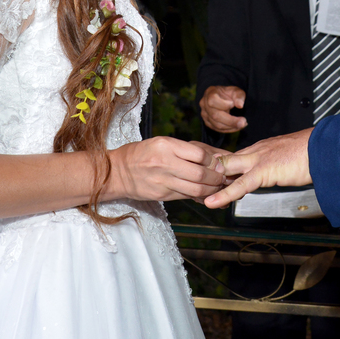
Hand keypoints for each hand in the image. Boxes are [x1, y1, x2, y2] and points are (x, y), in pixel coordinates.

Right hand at [108, 137, 226, 201]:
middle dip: (216, 177)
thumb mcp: (162, 142)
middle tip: (222, 177)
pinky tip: (205, 193)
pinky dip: (198, 196)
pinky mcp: (162, 195)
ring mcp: (163, 181)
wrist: (117, 172)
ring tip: (217, 186)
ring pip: (195, 189)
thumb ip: (185, 150)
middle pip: (199, 174)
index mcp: (166, 146)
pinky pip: (186, 196)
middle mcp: (165, 163)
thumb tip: (213, 156)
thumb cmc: (141, 154)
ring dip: (210, 189)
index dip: (213, 160)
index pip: (198, 154)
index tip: (218, 163)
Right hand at [200, 85, 247, 132]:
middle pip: (215, 115)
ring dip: (231, 127)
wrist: (224, 98)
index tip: (233, 104)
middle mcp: (204, 104)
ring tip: (242, 124)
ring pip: (216, 125)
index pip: (212, 101)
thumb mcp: (236, 91)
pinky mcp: (207, 122)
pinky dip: (228, 129)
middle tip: (243, 122)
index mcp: (210, 93)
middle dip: (231, 121)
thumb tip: (240, 105)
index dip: (223, 104)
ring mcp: (204, 114)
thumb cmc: (229, 94)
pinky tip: (237, 127)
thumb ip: (239, 96)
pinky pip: (217, 129)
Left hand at [203, 129, 312, 208]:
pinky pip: (239, 185)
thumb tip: (277, 172)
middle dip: (208, 171)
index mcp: (262, 147)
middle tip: (193, 180)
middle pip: (225, 160)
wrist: (323, 148)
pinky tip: (211, 202)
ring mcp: (258, 159)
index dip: (220, 167)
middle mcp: (256, 150)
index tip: (208, 175)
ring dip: (210, 182)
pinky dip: (224, 194)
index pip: (235, 157)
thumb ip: (278, 165)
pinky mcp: (263, 171)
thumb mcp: (289, 158)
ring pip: (227, 170)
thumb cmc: (312, 153)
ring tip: (194, 192)